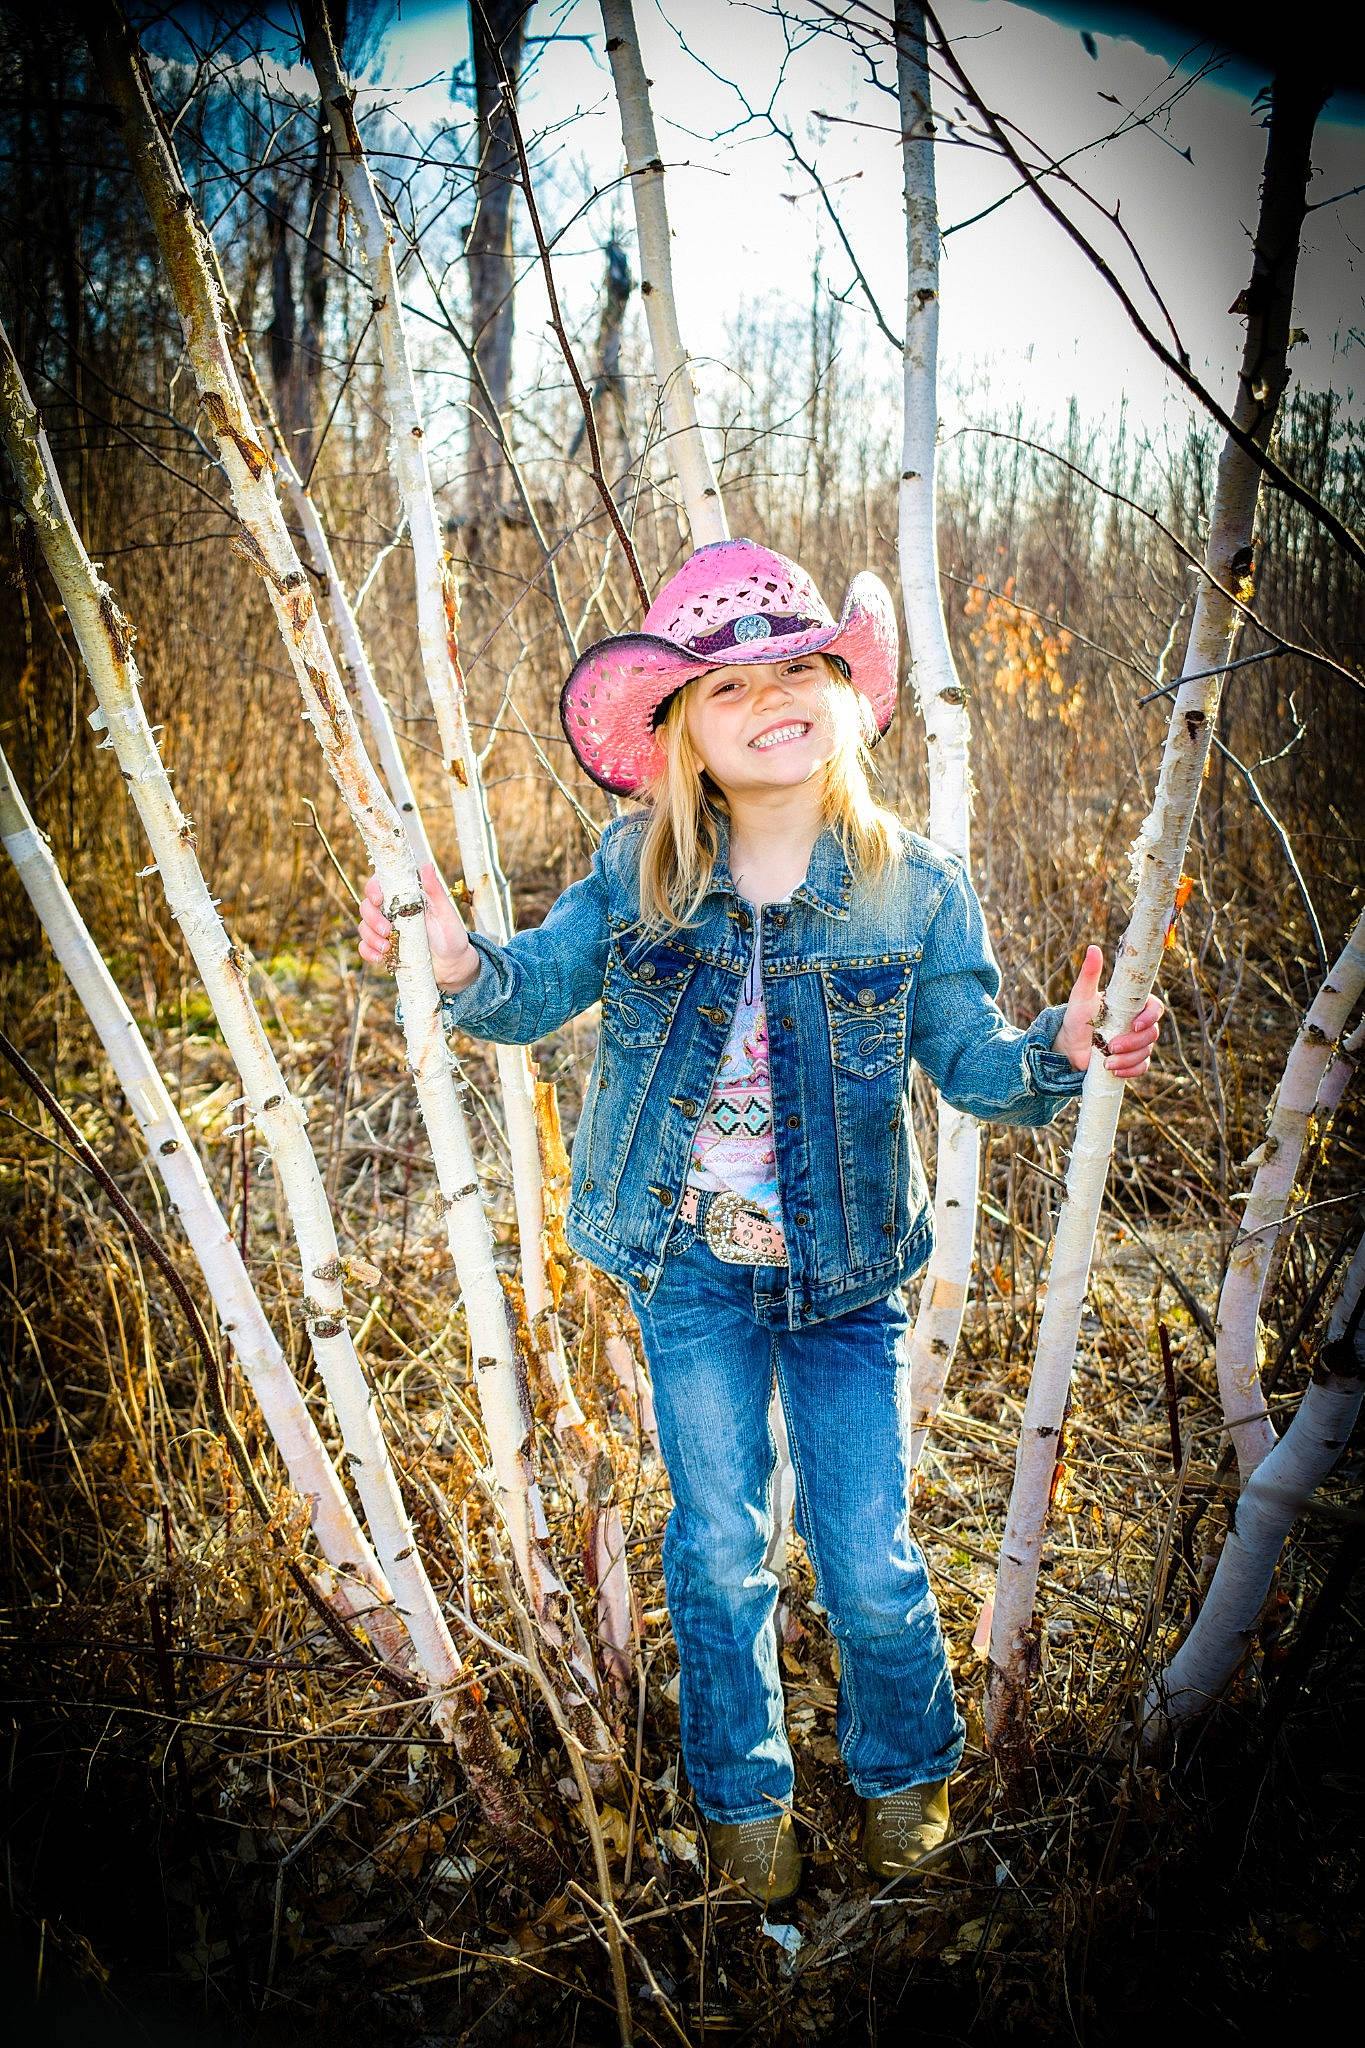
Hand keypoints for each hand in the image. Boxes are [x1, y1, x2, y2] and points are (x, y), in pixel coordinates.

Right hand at [357, 862, 478, 990]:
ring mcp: (385, 929)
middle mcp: (392, 911)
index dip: (373, 889)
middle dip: (372, 918)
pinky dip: (368, 952)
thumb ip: (435, 890)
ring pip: (364, 927)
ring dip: (370, 937)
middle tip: (387, 931)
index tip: (379, 899)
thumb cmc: (451, 935)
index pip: (380, 885)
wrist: (452, 964)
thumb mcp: (445, 912)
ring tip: (386, 948)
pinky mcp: (384, 947)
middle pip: (367, 906)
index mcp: (405, 897)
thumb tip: (427, 865)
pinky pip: (365, 947)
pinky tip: (379, 958)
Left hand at [1052, 944, 1162, 1077]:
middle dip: (1133, 1042)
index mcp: (1133, 1006)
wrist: (1069, 1045)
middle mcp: (1138, 1024)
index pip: (1155, 1008)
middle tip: (1112, 1045)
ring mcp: (1136, 1043)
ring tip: (1107, 1061)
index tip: (1135, 1024)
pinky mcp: (1131, 1060)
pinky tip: (1114, 1070)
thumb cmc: (1078, 1017)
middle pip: (1152, 1033)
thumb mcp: (1081, 996)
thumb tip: (1093, 948)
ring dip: (1128, 1058)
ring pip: (1146, 1052)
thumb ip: (1090, 973)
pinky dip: (1130, 1070)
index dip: (1150, 1017)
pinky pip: (1141, 1067)